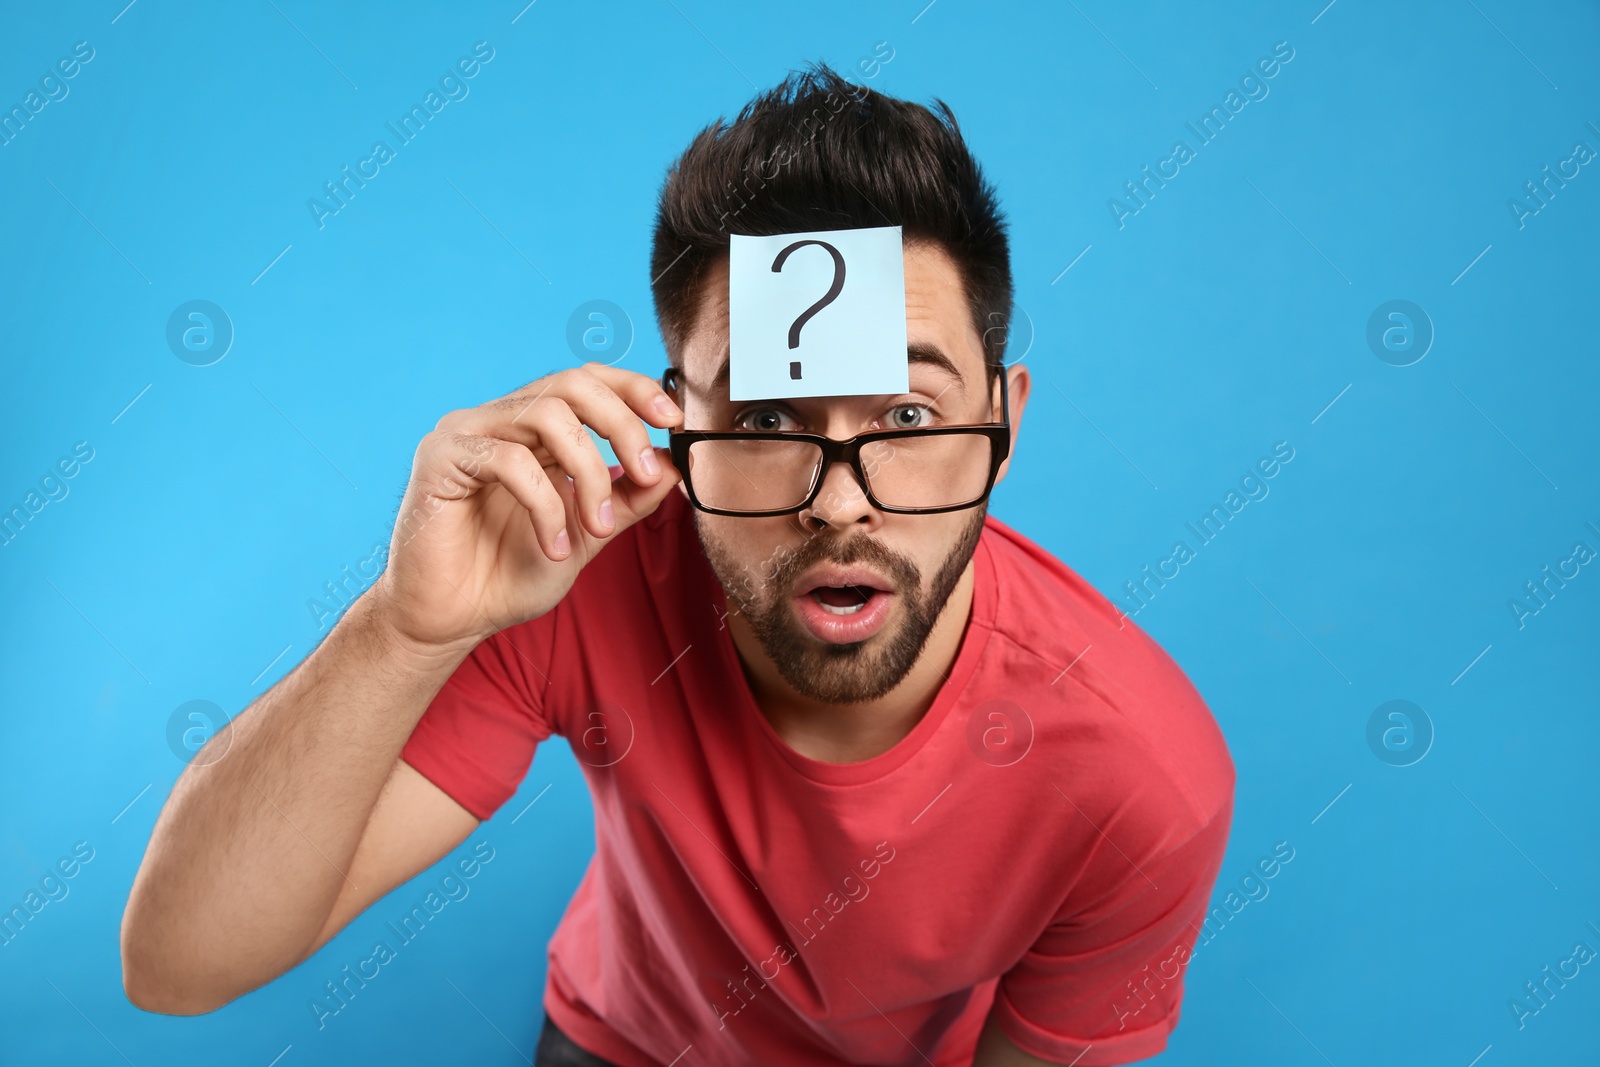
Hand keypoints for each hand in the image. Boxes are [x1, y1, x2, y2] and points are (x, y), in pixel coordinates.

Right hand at [372, 363, 682, 652]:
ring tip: (597, 526)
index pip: (587, 381)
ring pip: (547, 415)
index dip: (633, 390)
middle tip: (646, 472)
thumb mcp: (588, 533)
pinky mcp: (441, 457)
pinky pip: (510, 461)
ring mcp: (468, 433)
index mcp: (533, 429)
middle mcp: (500, 419)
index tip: (673, 421)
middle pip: (572, 384)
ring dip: (588, 472)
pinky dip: (546, 505)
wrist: (453, 619)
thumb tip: (673, 464)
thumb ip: (627, 498)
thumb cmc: (509, 575)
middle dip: (622, 425)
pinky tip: (554, 546)